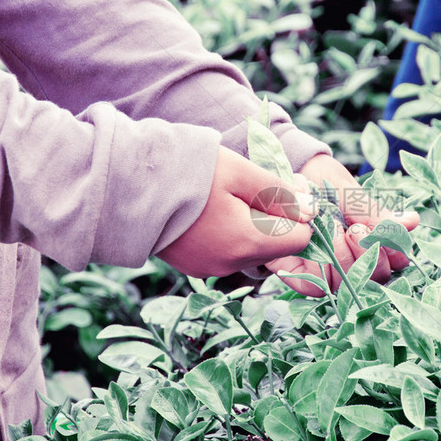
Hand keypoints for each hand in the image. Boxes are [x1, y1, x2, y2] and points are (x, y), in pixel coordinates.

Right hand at [158, 146, 317, 277]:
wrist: (127, 186)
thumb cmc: (189, 173)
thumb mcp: (241, 173)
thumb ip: (280, 192)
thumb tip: (313, 210)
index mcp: (248, 243)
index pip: (299, 240)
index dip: (299, 214)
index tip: (285, 188)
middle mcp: (231, 264)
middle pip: (274, 245)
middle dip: (274, 218)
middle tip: (254, 184)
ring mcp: (209, 268)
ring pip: (250, 249)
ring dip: (251, 224)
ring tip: (228, 194)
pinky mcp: (193, 265)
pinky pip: (227, 252)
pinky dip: (229, 233)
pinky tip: (211, 209)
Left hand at [266, 154, 419, 295]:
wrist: (284, 176)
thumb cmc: (322, 182)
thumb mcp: (351, 193)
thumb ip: (378, 213)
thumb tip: (412, 221)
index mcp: (376, 240)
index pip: (398, 257)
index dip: (393, 247)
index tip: (379, 226)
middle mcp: (357, 260)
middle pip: (378, 275)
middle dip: (367, 252)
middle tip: (353, 229)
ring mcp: (333, 272)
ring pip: (350, 282)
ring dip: (341, 255)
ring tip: (330, 228)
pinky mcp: (306, 278)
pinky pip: (319, 284)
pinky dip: (317, 263)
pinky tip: (311, 239)